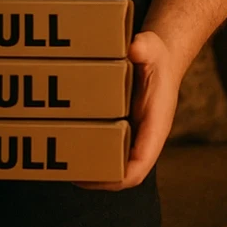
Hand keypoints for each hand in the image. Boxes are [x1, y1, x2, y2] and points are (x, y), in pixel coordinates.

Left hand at [72, 30, 180, 190]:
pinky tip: (70, 146)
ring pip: (118, 164)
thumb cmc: (156, 54)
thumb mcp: (152, 47)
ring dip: (95, 170)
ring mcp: (135, 133)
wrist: (160, 56)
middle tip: (70, 174)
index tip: (96, 178)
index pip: (141, 163)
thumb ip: (144, 48)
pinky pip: (111, 148)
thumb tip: (134, 47)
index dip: (120, 176)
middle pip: (126, 172)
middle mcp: (146, 135)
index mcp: (156, 125)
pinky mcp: (125, 126)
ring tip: (65, 167)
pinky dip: (94, 152)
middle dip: (100, 179)